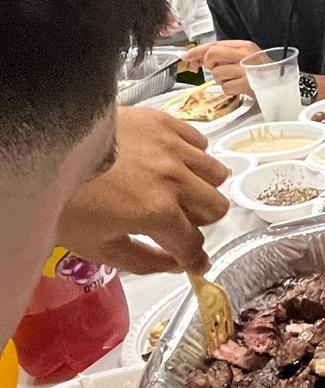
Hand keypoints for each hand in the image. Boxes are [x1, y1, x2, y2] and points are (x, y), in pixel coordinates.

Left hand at [57, 106, 229, 275]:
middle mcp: (174, 178)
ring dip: (201, 189)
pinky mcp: (165, 122)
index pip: (193, 244)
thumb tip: (175, 265)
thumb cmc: (67, 203)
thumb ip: (144, 261)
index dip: (195, 260)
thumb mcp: (98, 247)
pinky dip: (192, 157)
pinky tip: (169, 162)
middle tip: (178, 223)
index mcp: (158, 212)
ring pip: (216, 174)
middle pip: (216, 208)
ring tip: (178, 190)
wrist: (45, 149)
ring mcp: (172, 147)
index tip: (195, 263)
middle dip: (199, 223)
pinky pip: (200, 143)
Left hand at [180, 39, 260, 98]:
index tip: (187, 56)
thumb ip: (222, 54)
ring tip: (235, 79)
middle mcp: (245, 55)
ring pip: (217, 74)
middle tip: (219, 69)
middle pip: (212, 55)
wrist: (280, 84)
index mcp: (244, 46)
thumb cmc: (261, 71)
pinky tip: (239, 87)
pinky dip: (229, 90)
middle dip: (210, 65)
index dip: (198, 51)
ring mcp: (246, 70)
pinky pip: (226, 88)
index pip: (215, 44)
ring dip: (222, 80)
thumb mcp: (244, 56)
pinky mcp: (246, 84)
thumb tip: (197, 58)